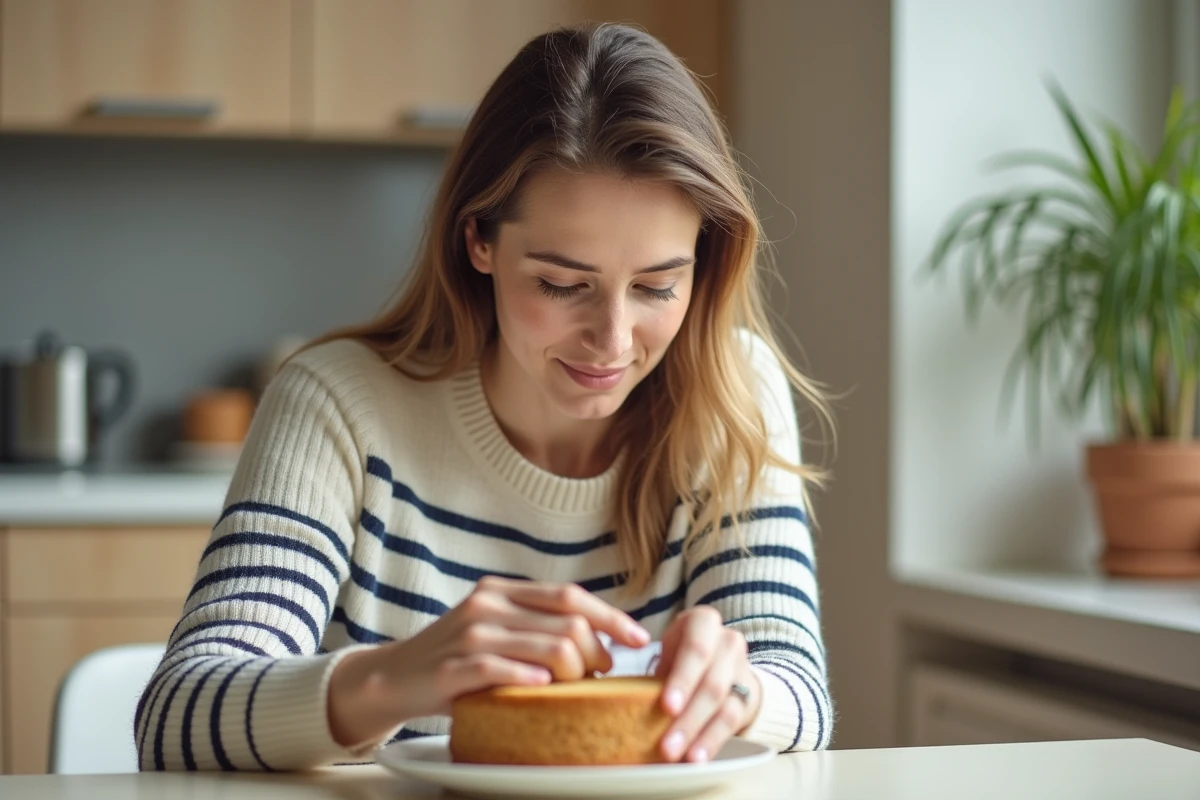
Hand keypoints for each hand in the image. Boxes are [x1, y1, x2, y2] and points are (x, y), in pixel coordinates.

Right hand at [328, 577, 649, 745]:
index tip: (639, 638)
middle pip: (567, 622)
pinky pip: (505, 669)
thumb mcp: (496, 631)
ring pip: (547, 647)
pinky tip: (543, 689)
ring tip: (575, 688)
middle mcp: (488, 603)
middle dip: (596, 653)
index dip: (610, 616)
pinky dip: (531, 680)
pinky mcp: (455, 664)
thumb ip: (536, 628)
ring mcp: (470, 632)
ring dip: (573, 673)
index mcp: (503, 590)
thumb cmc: (456, 660)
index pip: (570, 596)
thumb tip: (599, 645)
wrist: (394, 677)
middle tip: (600, 676)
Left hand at [653, 606, 760, 762]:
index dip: (683, 679)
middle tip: (667, 746)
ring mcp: (741, 669)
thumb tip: (618, 706)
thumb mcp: (669, 653)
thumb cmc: (682, 656)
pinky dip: (712, 741)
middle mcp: (727, 642)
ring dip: (699, 734)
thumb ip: (654, 675)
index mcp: (703, 622)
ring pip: (723, 705)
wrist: (723, 661)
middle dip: (688, 717)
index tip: (667, 707)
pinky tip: (698, 757)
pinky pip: (732, 721)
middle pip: (711, 683)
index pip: (696, 650)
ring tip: (681, 757)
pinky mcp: (747, 696)